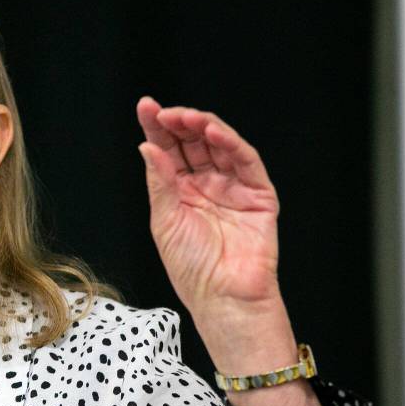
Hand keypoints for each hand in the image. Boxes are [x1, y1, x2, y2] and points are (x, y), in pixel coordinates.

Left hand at [136, 96, 333, 405]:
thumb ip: (160, 182)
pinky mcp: (259, 194)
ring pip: (219, 146)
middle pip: (192, 143)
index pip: (168, 151)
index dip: (157, 128)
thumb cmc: (192, 269)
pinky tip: (213, 133)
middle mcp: (206, 184)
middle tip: (164, 111)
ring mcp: (232, 187)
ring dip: (203, 127)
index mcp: (179, 191)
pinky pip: (246, 162)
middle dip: (178, 123)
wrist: (223, 299)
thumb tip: (147, 146)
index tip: (145, 107)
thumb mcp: (165, 221)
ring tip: (187, 118)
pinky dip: (231, 144)